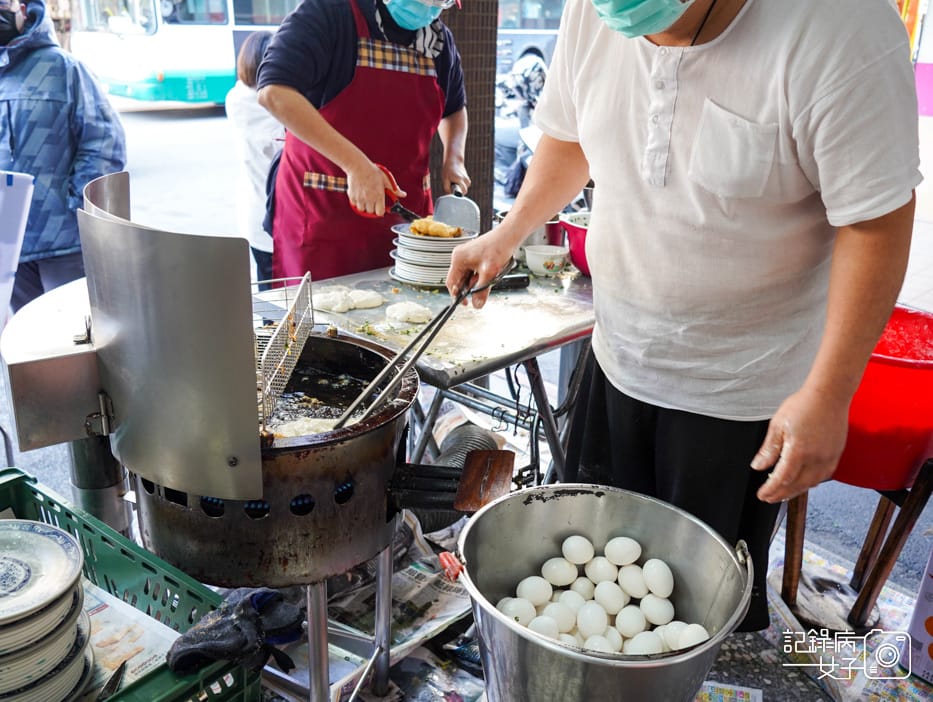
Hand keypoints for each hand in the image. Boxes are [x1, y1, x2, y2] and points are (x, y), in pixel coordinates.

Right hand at [346, 162, 405, 216]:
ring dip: (365, 206)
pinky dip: (357, 202)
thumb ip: (394, 189)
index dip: (381, 211)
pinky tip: (360, 196)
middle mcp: (369, 198)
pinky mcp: (352, 196)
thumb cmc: (372, 171)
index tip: (380, 207)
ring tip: (366, 198)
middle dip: (373, 208)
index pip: (380, 213)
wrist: (357, 166)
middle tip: (373, 201)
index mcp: (378, 195)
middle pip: (371, 212)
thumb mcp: (386, 179)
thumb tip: (403, 195)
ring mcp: (360, 198)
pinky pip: (355, 205)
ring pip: (362, 209)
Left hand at [441, 158, 470, 194]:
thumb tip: (450, 197)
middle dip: (458, 191)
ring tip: (454, 183)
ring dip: (459, 189)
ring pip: (464, 190)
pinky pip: (464, 187)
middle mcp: (465, 180)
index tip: (454, 194)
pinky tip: (457, 182)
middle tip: (452, 186)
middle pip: (464, 192)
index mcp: (460, 179)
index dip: (458, 195)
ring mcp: (467, 180)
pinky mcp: (468, 180)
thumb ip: (447, 189)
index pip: (462, 192)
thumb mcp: (445, 179)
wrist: (454, 161)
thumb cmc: (448, 170)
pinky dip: (460, 186)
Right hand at [446, 233, 514, 307]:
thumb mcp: (489, 273)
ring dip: (477, 281)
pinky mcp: (475, 256)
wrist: (509, 236)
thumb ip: (481, 291)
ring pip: (468, 276)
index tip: (465, 303)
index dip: (457, 295)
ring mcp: (467, 256)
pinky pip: (474, 271)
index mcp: (458, 259)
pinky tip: (491, 273)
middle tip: (481, 291)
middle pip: (460, 280)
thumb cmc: (498, 247)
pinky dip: (481, 276)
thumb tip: (477, 304)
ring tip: (489, 277)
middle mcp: (460, 256)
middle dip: (471, 287)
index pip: (451, 282)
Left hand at [751, 387, 849, 502]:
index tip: (762, 494)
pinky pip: (824, 476)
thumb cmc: (803, 405)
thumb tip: (758, 466)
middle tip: (769, 498)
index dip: (771, 490)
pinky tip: (803, 482)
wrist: (829, 395)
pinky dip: (811, 483)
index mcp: (799, 450)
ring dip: (796, 491)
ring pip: (811, 483)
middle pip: (797, 485)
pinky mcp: (836, 454)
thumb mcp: (778, 425)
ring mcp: (829, 457)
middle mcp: (816, 458)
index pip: (782, 479)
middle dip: (781, 495)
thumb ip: (769, 449)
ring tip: (783, 493)